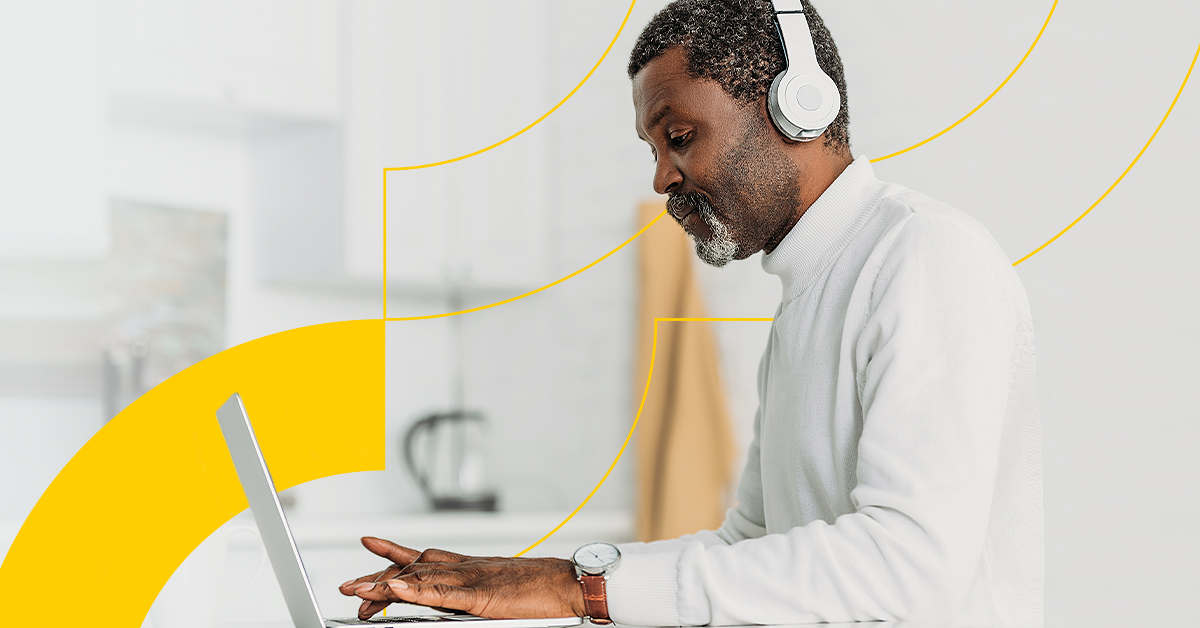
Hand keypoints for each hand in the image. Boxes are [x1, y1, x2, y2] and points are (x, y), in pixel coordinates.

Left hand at [338, 537, 585, 619]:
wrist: (572, 584)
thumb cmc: (545, 591)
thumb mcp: (502, 592)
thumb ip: (476, 596)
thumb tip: (456, 605)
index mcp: (472, 566)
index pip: (424, 558)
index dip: (395, 556)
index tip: (371, 553)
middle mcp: (466, 567)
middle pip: (413, 567)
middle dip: (379, 577)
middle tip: (350, 587)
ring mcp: (472, 579)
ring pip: (421, 578)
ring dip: (385, 583)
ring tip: (357, 589)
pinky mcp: (481, 595)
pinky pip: (442, 593)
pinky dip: (416, 590)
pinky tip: (395, 590)